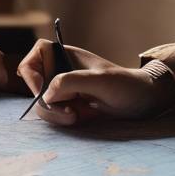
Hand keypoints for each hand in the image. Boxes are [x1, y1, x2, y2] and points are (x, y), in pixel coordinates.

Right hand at [17, 41, 174, 125]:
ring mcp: (64, 89)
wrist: (143, 102)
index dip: (32, 72)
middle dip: (47, 102)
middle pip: (35, 85)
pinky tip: (80, 117)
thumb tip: (46, 94)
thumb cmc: (125, 85)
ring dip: (55, 114)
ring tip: (77, 116)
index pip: (35, 56)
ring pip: (43, 103)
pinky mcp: (69, 105)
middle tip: (68, 112)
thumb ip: (69, 81)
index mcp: (66, 56)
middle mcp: (61, 71)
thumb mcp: (98, 81)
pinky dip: (62, 119)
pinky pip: (54, 113)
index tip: (42, 88)